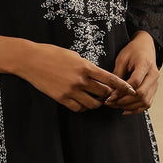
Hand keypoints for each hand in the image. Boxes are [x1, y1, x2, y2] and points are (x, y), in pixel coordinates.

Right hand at [19, 42, 136, 112]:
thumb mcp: (74, 56)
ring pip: (92, 104)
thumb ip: (87, 66)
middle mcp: (81, 80)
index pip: (111, 78)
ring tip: (94, 99)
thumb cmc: (52, 53)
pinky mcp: (61, 98)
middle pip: (104, 93)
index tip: (131, 90)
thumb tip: (98, 75)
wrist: (30, 60)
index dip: (123, 86)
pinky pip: (78, 108)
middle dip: (108, 95)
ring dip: (96, 103)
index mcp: (86, 66)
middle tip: (108, 95)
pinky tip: (81, 102)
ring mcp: (71, 90)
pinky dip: (83, 107)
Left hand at [106, 32, 158, 114]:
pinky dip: (136, 109)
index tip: (110, 96)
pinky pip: (147, 104)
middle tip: (110, 103)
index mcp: (146, 64)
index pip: (135, 82)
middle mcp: (154, 75)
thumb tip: (111, 92)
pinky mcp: (154, 89)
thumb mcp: (122, 58)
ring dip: (129, 107)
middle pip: (141, 95)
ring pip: (145, 102)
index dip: (122, 91)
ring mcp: (156, 84)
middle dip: (124, 101)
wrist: (146, 47)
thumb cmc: (133, 51)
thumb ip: (117, 75)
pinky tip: (125, 109)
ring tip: (115, 105)